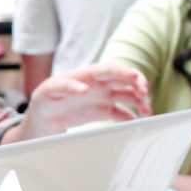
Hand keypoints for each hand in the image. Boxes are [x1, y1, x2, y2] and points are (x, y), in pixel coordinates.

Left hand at [21, 63, 151, 138]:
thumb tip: (83, 88)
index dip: (124, 72)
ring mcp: (103, 97)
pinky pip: (122, 112)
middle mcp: (98, 84)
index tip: (136, 79)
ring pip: (127, 95)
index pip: (109, 69)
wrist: (42, 118)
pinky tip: (138, 121)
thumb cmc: (44, 99)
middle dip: (137, 83)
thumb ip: (65, 87)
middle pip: (123, 79)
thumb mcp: (48, 92)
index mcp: (87, 75)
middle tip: (145, 93)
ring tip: (147, 110)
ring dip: (140, 100)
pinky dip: (132, 116)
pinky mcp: (103, 112)